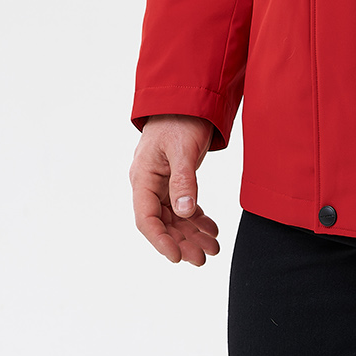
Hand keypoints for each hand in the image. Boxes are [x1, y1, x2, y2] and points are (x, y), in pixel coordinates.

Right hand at [130, 114, 218, 265]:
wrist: (186, 96)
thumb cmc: (180, 118)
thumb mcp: (182, 149)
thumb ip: (183, 181)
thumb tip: (186, 213)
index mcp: (143, 178)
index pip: (147, 219)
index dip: (161, 241)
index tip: (177, 257)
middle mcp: (149, 184)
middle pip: (163, 223)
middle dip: (182, 242)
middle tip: (203, 258)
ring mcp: (162, 182)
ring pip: (175, 217)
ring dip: (192, 234)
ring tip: (213, 248)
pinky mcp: (175, 179)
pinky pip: (184, 206)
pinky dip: (197, 218)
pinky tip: (212, 229)